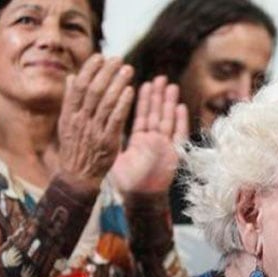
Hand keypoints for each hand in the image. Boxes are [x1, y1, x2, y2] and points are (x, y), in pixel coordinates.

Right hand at [58, 54, 134, 189]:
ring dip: (117, 84)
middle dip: (106, 72)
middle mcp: (80, 120)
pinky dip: (123, 104)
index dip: (89, 70)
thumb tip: (72, 77)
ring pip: (105, 102)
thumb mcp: (66, 124)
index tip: (100, 57)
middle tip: (118, 59)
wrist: (78, 177)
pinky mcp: (108, 141)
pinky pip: (116, 119)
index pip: (78, 86)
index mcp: (69, 114)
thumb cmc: (74, 148)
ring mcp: (94, 130)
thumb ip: (70, 101)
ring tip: (128, 70)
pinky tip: (130, 91)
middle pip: (93, 90)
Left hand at [111, 75, 188, 193]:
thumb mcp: (116, 156)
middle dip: (158, 96)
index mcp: (139, 140)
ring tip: (170, 85)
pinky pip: (177, 135)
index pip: (141, 115)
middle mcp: (153, 140)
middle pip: (156, 114)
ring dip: (169, 103)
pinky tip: (180, 107)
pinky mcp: (174, 154)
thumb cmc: (127, 182)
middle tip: (160, 78)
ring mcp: (165, 146)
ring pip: (167, 120)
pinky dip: (180, 121)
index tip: (143, 83)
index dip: (143, 100)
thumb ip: (111, 138)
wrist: (140, 198)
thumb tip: (97, 124)